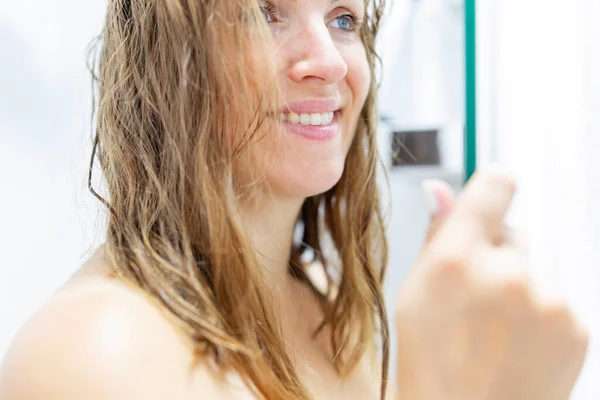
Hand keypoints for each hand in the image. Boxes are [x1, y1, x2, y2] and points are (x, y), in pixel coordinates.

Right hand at [394, 168, 588, 399]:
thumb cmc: (431, 363)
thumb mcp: (415, 294)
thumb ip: (436, 235)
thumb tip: (439, 189)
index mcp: (456, 261)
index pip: (495, 186)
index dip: (492, 190)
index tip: (490, 201)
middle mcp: (507, 275)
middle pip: (514, 234)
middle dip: (496, 256)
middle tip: (475, 302)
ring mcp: (548, 303)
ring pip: (535, 270)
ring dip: (519, 289)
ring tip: (496, 334)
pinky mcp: (577, 328)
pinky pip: (557, 300)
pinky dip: (540, 317)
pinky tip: (518, 347)